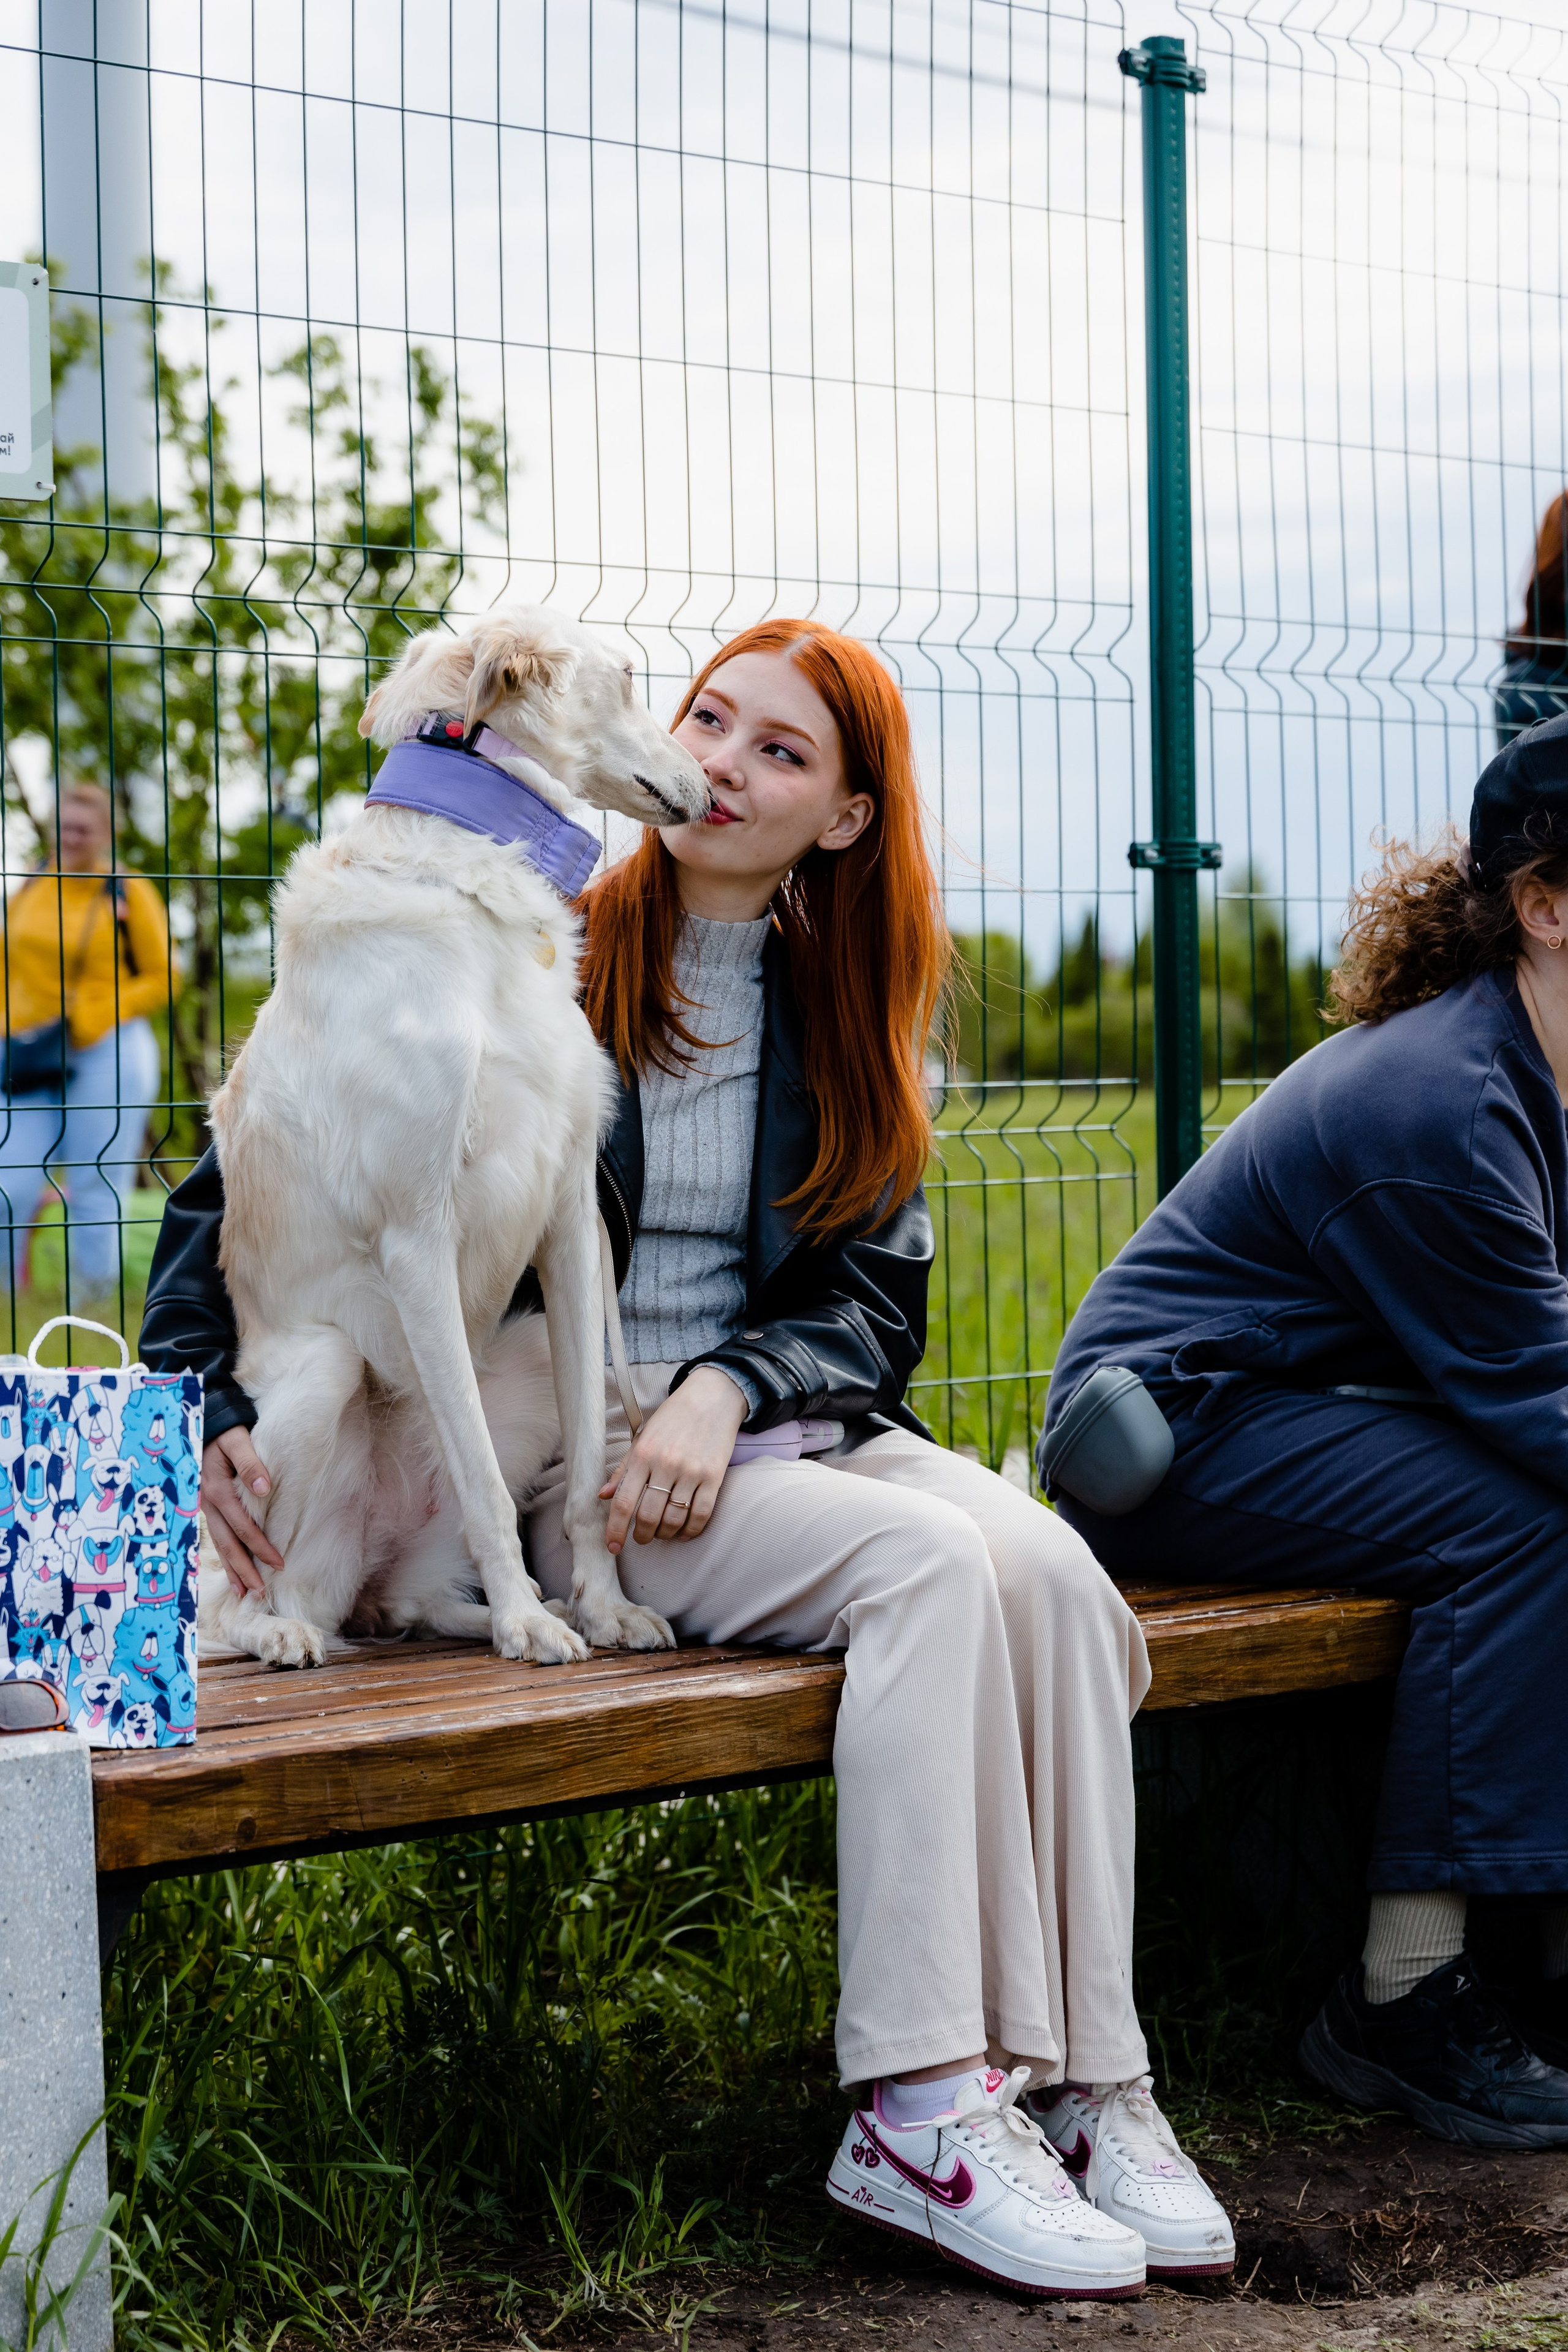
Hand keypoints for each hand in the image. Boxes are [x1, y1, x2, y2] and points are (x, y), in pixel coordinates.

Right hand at [202, 1428, 283, 1598]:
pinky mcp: (207, 1505)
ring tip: (244, 1592)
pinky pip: (216, 1535)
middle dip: (244, 1570)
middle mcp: (207, 1503)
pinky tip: (232, 1570)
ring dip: (233, 1569)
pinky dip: (225, 1555)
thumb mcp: (237, 1439)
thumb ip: (250, 1461)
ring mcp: (204, 1506)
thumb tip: (263, 1488)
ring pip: (219, 1544)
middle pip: (227, 1544)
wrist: (205, 1420)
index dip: (259, 1547)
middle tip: (260, 1593)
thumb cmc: (224, 1429)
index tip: (278, 1563)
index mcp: (216, 1489)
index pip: (242, 1527)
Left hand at [600, 1366, 747, 1552]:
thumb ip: (623, 1469)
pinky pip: (701, 1515)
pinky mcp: (714, 1476)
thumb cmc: (673, 1418)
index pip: (623, 1501)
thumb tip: (602, 1496)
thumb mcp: (642, 1437)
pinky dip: (691, 1531)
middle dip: (642, 1536)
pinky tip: (684, 1532)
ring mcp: (691, 1471)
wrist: (712, 1397)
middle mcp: (665, 1464)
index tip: (613, 1547)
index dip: (615, 1529)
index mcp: (643, 1454)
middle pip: (648, 1516)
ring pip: (674, 1519)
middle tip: (641, 1538)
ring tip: (662, 1532)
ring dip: (665, 1534)